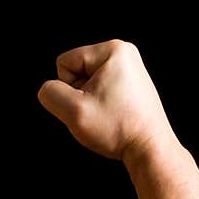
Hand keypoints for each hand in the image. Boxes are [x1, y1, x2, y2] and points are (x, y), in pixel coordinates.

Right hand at [37, 39, 175, 160]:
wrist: (150, 148)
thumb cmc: (117, 129)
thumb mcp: (73, 111)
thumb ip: (50, 94)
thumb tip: (48, 89)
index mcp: (112, 50)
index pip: (64, 63)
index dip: (68, 89)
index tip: (91, 104)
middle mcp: (124, 52)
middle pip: (76, 70)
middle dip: (80, 94)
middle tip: (101, 112)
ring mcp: (131, 66)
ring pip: (87, 81)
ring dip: (90, 101)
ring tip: (109, 114)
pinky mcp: (133, 82)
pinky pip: (101, 88)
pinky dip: (103, 104)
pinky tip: (115, 115)